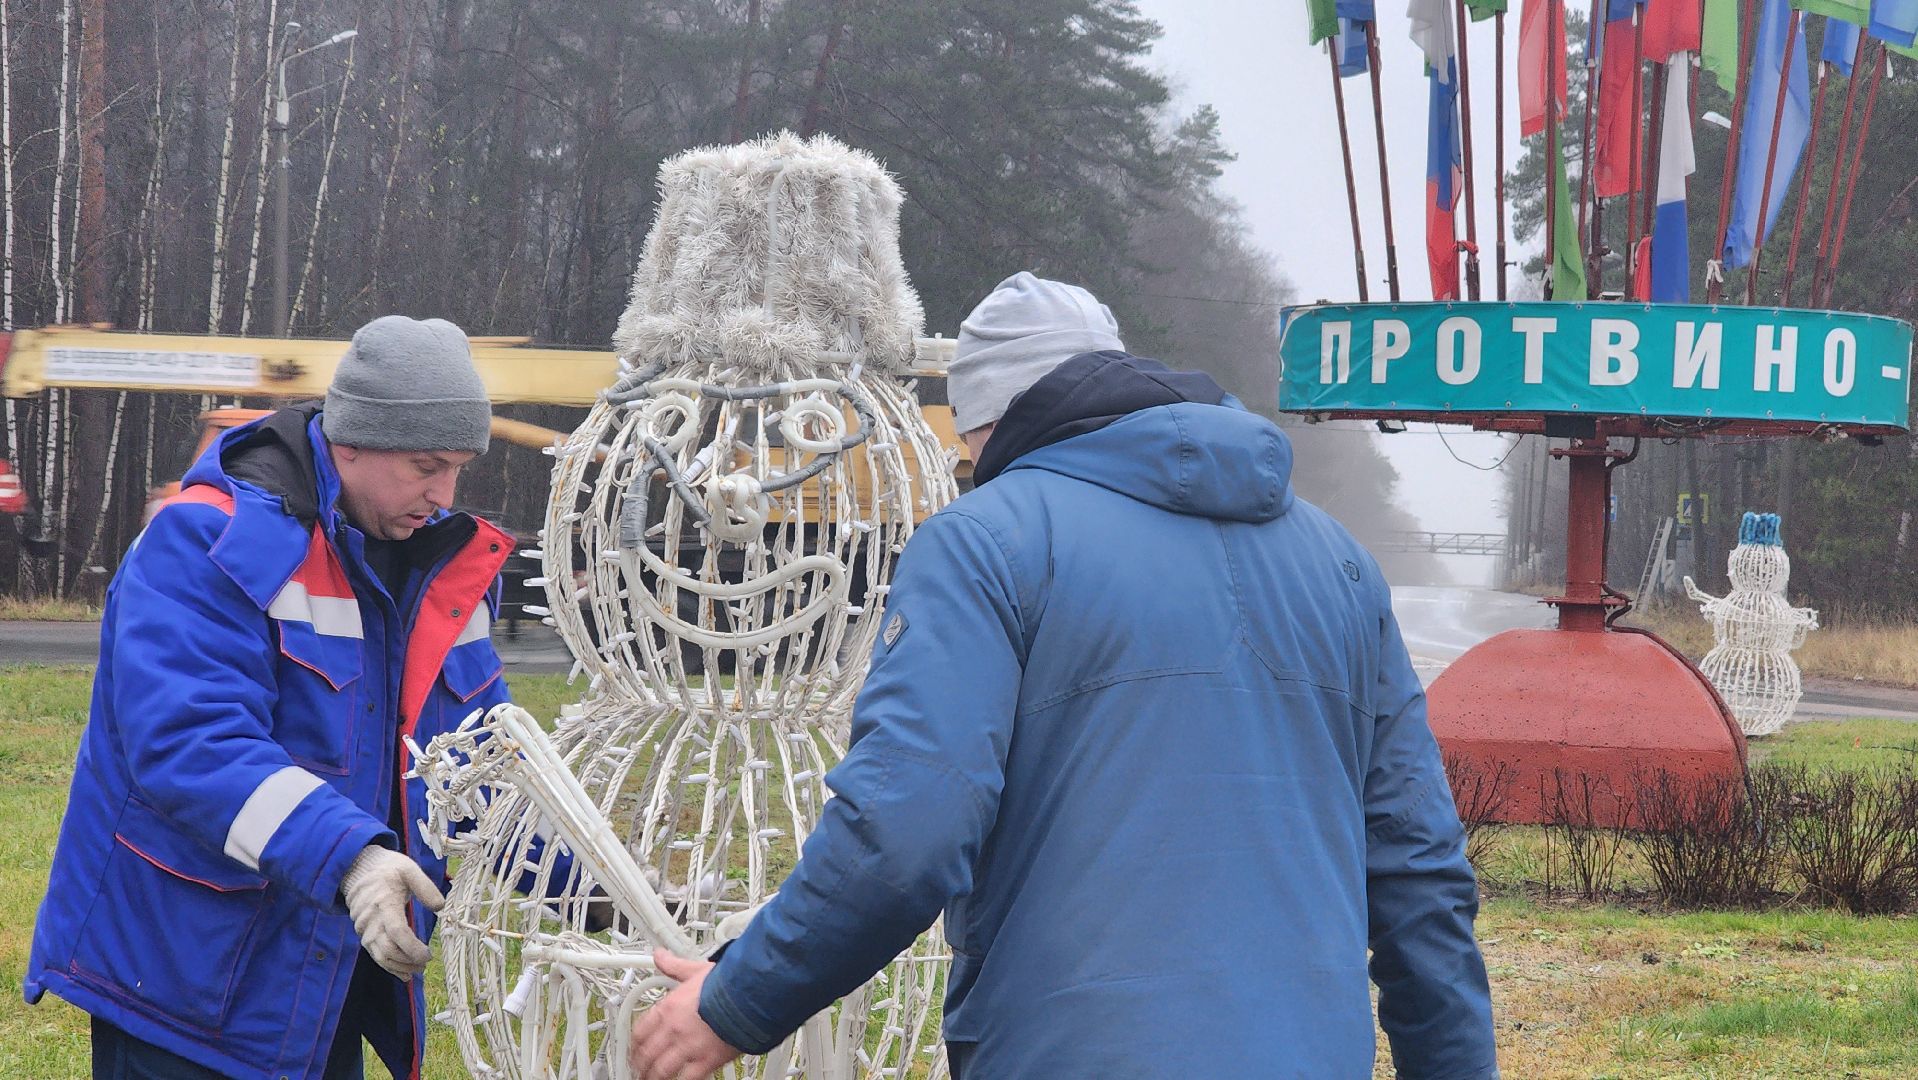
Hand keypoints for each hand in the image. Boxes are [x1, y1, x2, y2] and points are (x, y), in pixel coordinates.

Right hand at [340, 845, 445, 978]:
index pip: (397, 932)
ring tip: (418, 969)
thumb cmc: (387, 868)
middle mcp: (371, 920)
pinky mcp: (363, 933)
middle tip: (426, 964)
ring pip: (380, 956)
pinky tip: (403, 973)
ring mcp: (364, 929)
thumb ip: (425, 887)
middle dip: (408, 961)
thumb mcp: (408, 869)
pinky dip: (389, 966)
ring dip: (400, 966)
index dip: (413, 948)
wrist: (357, 868)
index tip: (428, 955)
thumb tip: (440, 906)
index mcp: (385, 904)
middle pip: (388, 949)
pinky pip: (375, 954)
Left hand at [628, 951, 741, 1079]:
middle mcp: (674, 1030)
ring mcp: (689, 1047)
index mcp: (669, 1008)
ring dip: (654, 1077)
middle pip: (647, 1053)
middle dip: (640, 1064)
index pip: (640, 1030)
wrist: (751, 995)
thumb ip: (674, 966)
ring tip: (652, 1079)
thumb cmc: (728, 982)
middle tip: (639, 1069)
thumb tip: (661, 956)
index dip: (634, 1042)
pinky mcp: (707, 1061)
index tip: (634, 1047)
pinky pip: (687, 1079)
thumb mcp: (695, 970)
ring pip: (662, 1070)